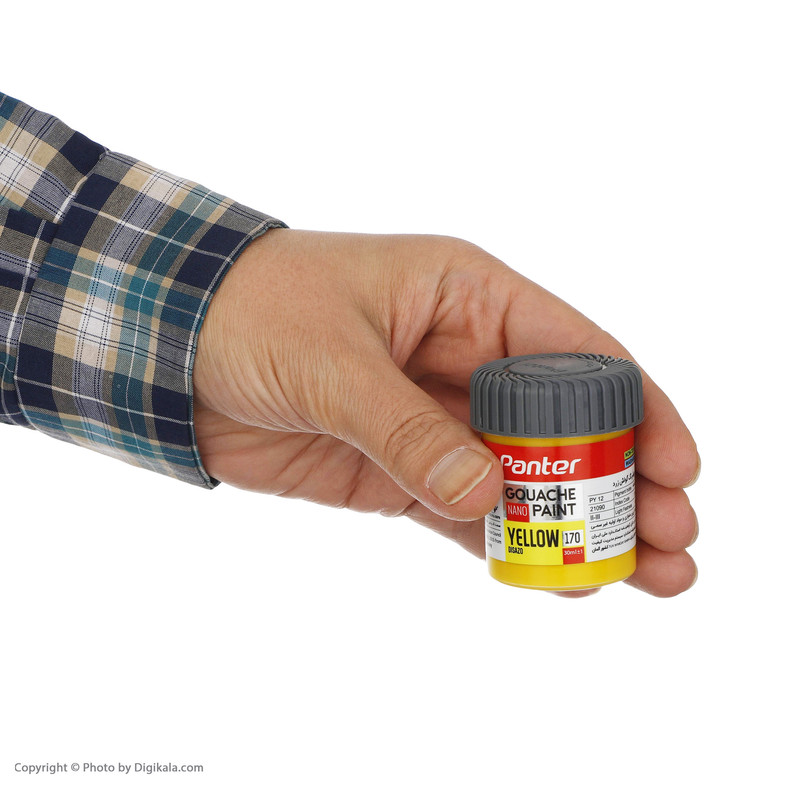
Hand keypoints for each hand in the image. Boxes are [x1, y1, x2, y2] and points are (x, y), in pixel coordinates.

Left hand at [193, 230, 698, 596]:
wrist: (169, 348)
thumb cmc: (251, 311)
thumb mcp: (332, 360)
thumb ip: (406, 429)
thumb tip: (485, 498)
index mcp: (466, 298)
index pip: (574, 352)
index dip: (635, 405)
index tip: (678, 462)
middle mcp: (463, 357)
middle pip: (562, 425)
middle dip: (620, 480)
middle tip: (673, 539)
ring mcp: (435, 420)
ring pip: (523, 478)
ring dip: (576, 525)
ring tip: (641, 576)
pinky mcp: (401, 471)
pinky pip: (466, 513)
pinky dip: (507, 547)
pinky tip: (555, 581)